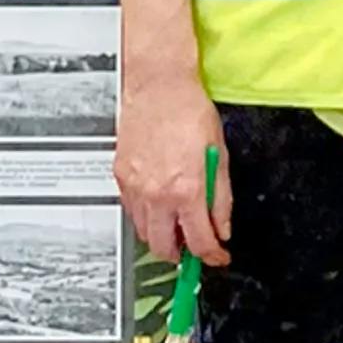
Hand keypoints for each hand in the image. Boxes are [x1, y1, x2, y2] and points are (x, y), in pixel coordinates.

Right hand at [116, 74, 231, 268]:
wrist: (158, 86)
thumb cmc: (189, 111)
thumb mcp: (220, 156)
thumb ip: (221, 198)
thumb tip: (222, 227)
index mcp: (187, 189)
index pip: (199, 241)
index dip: (212, 256)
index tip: (217, 255)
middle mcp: (157, 193)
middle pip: (164, 248)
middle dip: (181, 254)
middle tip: (194, 245)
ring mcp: (135, 187)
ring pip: (144, 233)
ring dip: (162, 235)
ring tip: (178, 222)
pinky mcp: (120, 177)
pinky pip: (131, 211)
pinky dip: (146, 216)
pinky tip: (160, 202)